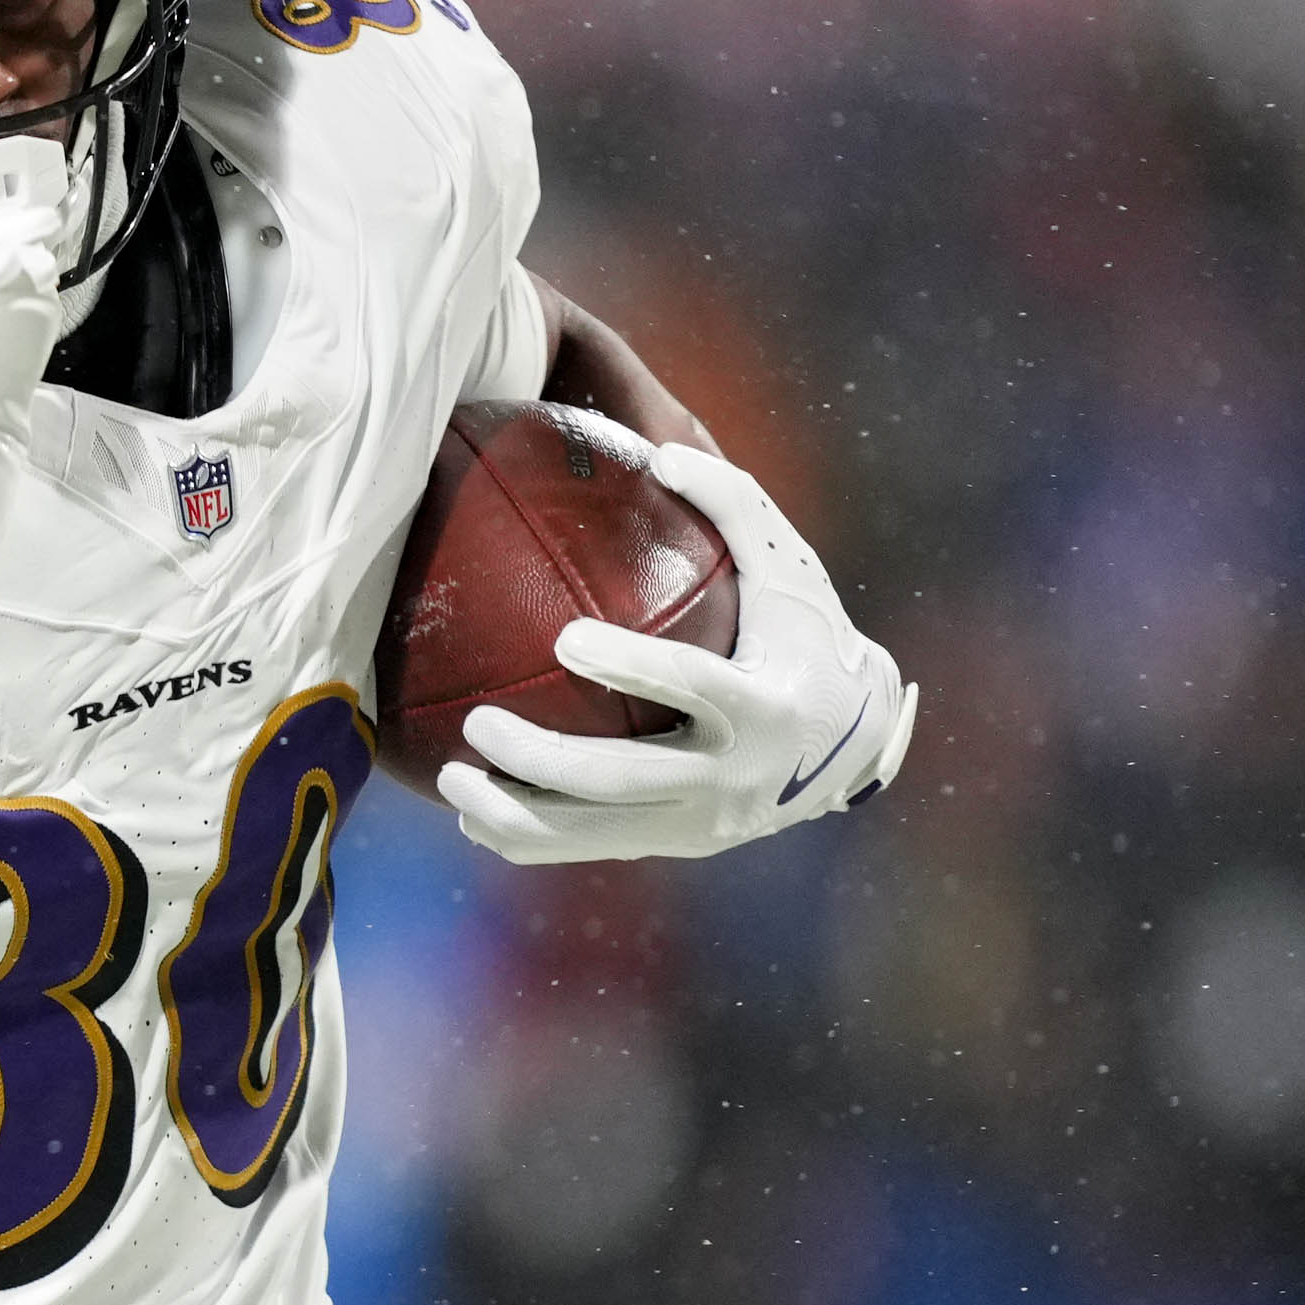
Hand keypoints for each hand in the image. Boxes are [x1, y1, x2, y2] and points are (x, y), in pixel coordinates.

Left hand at [437, 440, 916, 864]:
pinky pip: (587, 850)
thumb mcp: (792, 569)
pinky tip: (470, 809)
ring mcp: (700, 823)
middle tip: (478, 722)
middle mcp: (731, 777)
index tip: (565, 635)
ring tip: (449, 778)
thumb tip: (659, 455)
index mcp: (764, 705)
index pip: (691, 687)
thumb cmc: (810, 637)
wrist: (855, 743)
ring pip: (591, 835)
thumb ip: (734, 505)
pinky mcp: (675, 845)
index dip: (631, 665)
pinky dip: (525, 836)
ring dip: (512, 814)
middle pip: (620, 781)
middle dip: (540, 761)